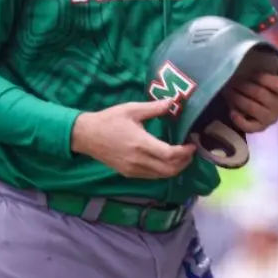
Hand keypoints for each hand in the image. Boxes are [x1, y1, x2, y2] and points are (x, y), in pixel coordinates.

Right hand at [70, 100, 195, 178]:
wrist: (85, 135)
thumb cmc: (109, 120)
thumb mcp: (131, 109)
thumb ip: (154, 108)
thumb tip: (173, 101)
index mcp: (140, 144)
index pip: (169, 154)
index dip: (185, 152)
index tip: (192, 144)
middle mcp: (138, 160)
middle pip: (169, 169)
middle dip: (184, 162)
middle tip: (191, 151)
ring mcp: (132, 169)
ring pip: (161, 176)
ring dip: (175, 168)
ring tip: (182, 156)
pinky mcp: (127, 173)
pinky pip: (151, 176)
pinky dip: (163, 171)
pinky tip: (166, 161)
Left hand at [222, 72, 277, 133]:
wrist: (263, 103)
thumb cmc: (264, 85)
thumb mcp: (268, 76)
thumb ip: (264, 71)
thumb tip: (248, 66)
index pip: (277, 84)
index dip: (262, 77)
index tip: (249, 72)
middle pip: (260, 94)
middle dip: (243, 85)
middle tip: (232, 80)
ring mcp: (272, 119)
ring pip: (252, 108)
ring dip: (237, 98)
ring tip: (228, 91)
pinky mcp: (261, 128)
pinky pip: (248, 126)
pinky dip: (238, 119)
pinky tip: (231, 111)